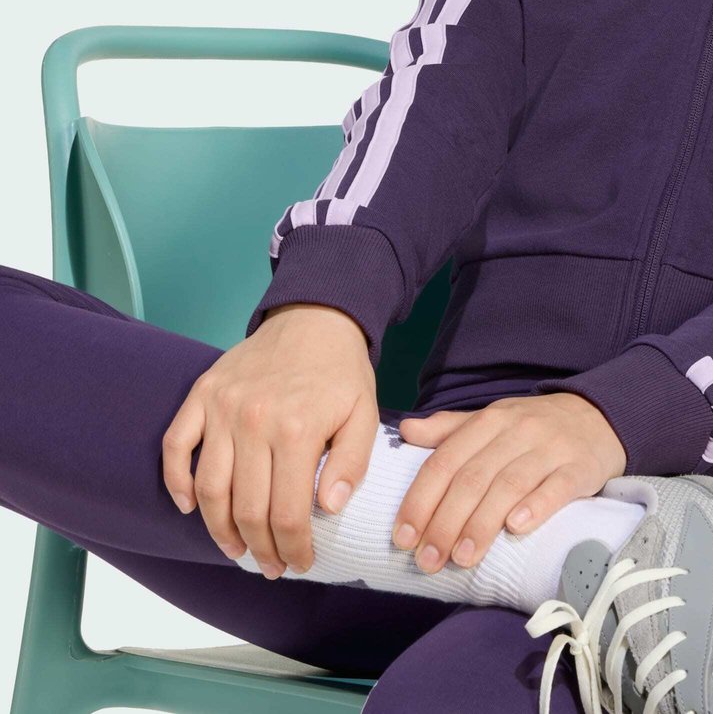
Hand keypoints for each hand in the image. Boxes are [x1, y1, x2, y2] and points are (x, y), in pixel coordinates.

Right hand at [161, 302, 377, 578]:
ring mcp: (222, 407)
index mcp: (297, 429)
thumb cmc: (340, 372)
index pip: (288, 512)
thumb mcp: (365, 414)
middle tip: (270, 566)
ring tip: (236, 550)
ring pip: (208, 487)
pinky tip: (189, 506)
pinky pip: (175, 445)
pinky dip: (175, 480)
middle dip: (259, 549)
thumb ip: (351, 463)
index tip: (300, 564)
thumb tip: (328, 508)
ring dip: (218, 529)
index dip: (293, 548)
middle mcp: (254, 420)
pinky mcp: (202, 393)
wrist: (313, 318)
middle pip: (247, 508)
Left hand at [391, 392, 627, 574]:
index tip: (403, 537)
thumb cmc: (533, 427)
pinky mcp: (580, 466)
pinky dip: (535, 507)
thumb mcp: (492, 420)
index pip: (446, 461)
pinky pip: (556, 488)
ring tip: (462, 559)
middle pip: (473, 478)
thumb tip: (406, 431)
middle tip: (428, 560)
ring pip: (509, 485)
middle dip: (445, 522)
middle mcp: (516, 431)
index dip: (421, 499)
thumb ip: (449, 429)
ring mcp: (549, 448)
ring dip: (482, 524)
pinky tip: (516, 530)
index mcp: (488, 421)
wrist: (597, 415)